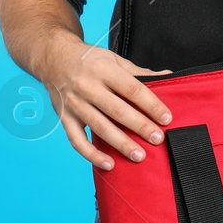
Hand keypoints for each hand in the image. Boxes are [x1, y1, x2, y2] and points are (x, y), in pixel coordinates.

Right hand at [41, 30, 172, 170]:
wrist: (54, 59)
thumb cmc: (89, 60)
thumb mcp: (115, 60)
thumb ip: (140, 73)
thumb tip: (168, 78)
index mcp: (104, 70)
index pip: (132, 89)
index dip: (151, 105)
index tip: (166, 118)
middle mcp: (88, 87)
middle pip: (117, 110)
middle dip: (140, 126)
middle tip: (157, 139)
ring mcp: (75, 104)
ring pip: (100, 127)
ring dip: (120, 143)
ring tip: (139, 156)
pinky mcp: (65, 118)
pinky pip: (77, 140)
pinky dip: (92, 154)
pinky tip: (109, 164)